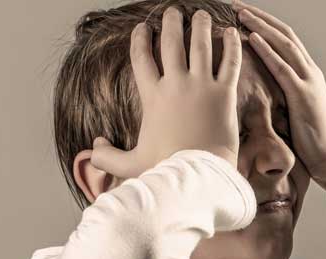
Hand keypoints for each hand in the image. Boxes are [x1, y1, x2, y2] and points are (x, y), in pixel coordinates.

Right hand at [91, 7, 243, 178]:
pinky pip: (229, 61)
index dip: (140, 40)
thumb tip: (93, 147)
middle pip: (171, 44)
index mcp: (152, 96)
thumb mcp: (130, 163)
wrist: (198, 175)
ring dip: (200, 26)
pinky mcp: (225, 94)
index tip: (143, 28)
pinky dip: (231, 44)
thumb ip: (107, 156)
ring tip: (200, 15)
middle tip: (173, 12)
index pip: (141, 58)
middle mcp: (175, 85)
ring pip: (200, 45)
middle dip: (171, 24)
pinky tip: (232, 32)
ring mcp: (201, 87)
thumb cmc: (165, 170)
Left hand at [232, 0, 325, 199]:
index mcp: (307, 73)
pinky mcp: (303, 96)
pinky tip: (252, 40)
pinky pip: (283, 68)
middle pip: (284, 34)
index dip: (265, 24)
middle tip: (237, 6)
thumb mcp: (293, 109)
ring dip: (261, 28)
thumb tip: (258, 89)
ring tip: (241, 15)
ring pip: (284, 45)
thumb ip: (281, 93)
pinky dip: (267, 51)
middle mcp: (310, 71)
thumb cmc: (309, 138)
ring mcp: (308, 82)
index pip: (285, 40)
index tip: (244, 14)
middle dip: (261, 18)